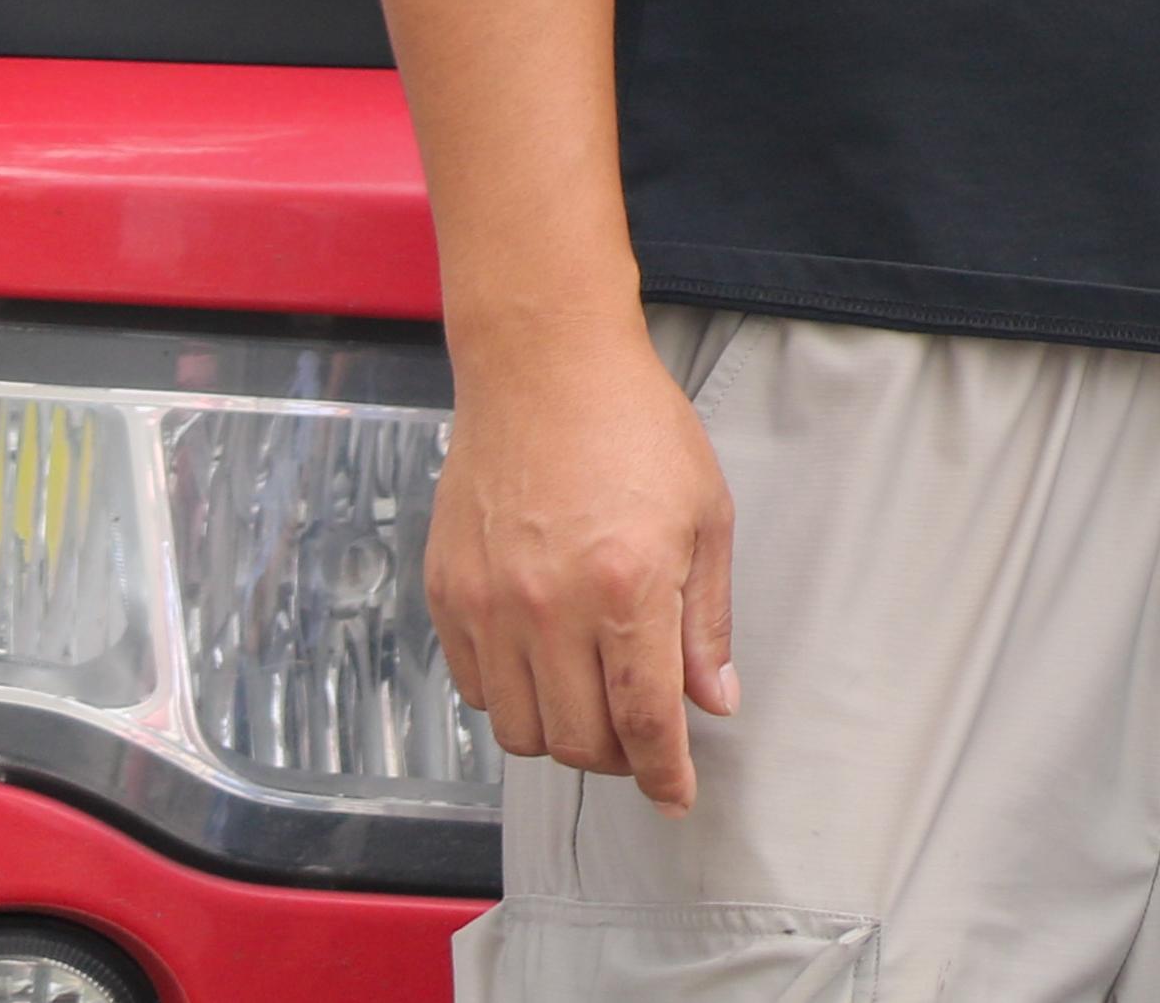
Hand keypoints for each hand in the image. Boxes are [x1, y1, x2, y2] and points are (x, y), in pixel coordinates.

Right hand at [424, 320, 736, 806]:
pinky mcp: (447, 592)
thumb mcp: (706, 516)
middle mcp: (549, 607)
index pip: (644, 722)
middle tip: (642, 734)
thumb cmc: (634, 425)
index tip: (676, 795)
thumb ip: (706, 621)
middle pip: (577, 742)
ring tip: (593, 698)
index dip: (664, 775)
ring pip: (519, 730)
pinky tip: (544, 661)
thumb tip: (712, 702)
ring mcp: (489, 603)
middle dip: (619, 758)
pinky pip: (475, 688)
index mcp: (627, 587)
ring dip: (562, 734)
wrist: (543, 364)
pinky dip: (512, 696)